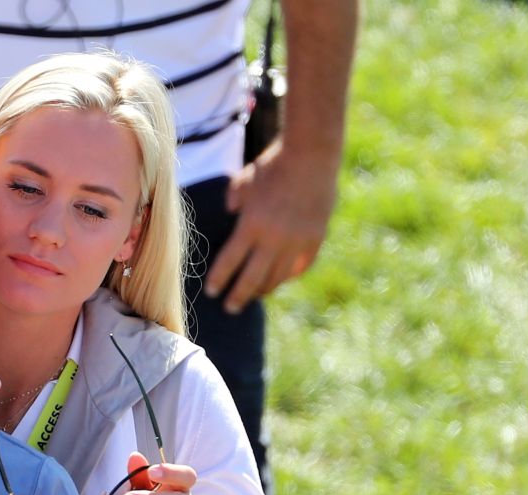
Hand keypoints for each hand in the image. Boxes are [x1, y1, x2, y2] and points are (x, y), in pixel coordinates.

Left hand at [204, 137, 339, 312]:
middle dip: (238, 296)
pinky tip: (280, 278)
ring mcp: (297, 241)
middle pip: (252, 279)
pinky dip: (288, 275)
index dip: (219, 280)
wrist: (312, 154)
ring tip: (254, 295)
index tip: (212, 292)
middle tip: (230, 308)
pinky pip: (300, 267)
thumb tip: (231, 215)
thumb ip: (233, 201)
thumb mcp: (244, 181)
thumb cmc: (272, 165)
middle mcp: (274, 239)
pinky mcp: (316, 238)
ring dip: (263, 289)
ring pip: (277, 278)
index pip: (229, 263)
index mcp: (251, 226)